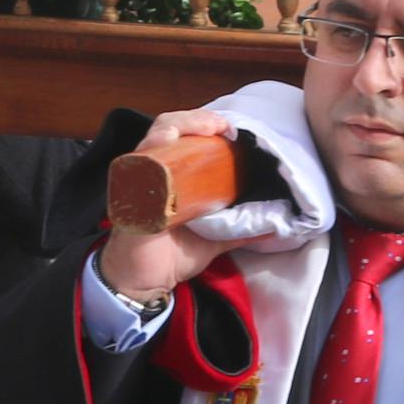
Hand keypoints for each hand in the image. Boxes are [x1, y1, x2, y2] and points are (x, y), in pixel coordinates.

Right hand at [95, 109, 240, 307]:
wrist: (145, 282)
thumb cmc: (172, 255)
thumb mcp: (214, 240)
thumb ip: (239, 231)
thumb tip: (274, 228)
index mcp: (174, 177)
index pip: (185, 137)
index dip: (204, 124)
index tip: (230, 128)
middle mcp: (155, 172)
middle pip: (169, 128)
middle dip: (194, 120)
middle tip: (219, 126)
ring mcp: (140, 181)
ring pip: (154, 139)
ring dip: (176, 126)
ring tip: (200, 128)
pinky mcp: (130, 196)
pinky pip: (135, 166)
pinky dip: (150, 149)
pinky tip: (164, 140)